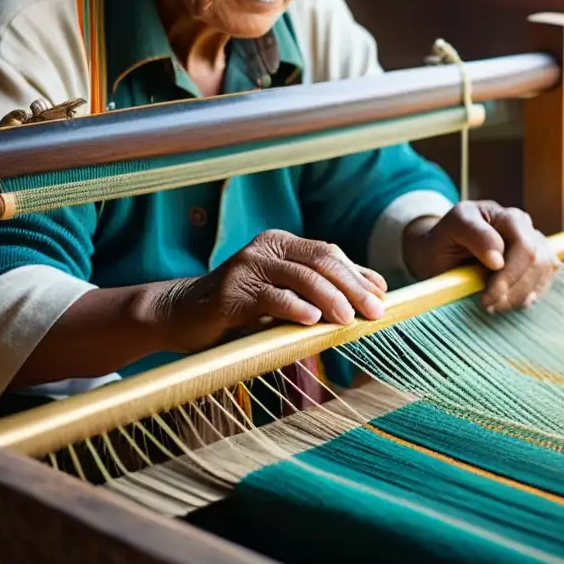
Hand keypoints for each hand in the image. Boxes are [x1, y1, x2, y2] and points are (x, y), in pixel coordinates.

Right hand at [155, 230, 387, 352]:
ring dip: (329, 298)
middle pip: (320, 262)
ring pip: (300, 277)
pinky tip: (311, 319)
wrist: (182, 316)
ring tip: (348, 318)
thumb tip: (377, 289)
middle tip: (373, 312)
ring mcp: (247, 266)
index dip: (358, 275)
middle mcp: (266, 247)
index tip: (382, 298)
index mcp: (282, 243)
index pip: (329, 254)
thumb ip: (323, 289)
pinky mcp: (230, 291)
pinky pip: (269, 297)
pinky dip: (293, 307)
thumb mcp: (286, 295)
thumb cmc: (241, 309)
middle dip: (352, 288)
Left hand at [402, 201, 559, 312]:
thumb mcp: (448, 231)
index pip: (524, 247)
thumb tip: (499, 260)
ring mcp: (534, 243)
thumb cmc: (442, 242)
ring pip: (547, 272)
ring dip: (522, 296)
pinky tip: (507, 302)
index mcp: (504, 216)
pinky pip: (545, 280)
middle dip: (516, 290)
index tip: (486, 299)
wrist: (441, 253)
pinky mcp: (538, 262)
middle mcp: (524, 227)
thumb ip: (473, 235)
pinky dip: (528, 296)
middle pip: (539, 261)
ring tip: (495, 306)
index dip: (509, 277)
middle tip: (489, 306)